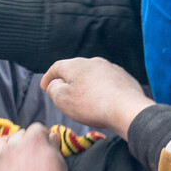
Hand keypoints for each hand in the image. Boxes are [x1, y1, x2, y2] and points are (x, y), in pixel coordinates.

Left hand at [0, 126, 82, 170]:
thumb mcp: (60, 163)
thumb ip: (53, 145)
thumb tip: (50, 134)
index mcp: (34, 139)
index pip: (36, 130)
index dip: (41, 139)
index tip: (43, 150)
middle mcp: (14, 145)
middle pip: (18, 136)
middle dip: (24, 144)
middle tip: (30, 161)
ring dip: (6, 146)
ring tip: (11, 158)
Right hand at [41, 57, 155, 139]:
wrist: (127, 109)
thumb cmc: (90, 105)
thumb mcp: (62, 99)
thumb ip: (53, 89)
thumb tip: (54, 83)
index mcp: (75, 64)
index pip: (57, 67)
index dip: (48, 77)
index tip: (44, 86)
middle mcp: (93, 61)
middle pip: (75, 70)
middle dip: (68, 80)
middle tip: (63, 92)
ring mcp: (110, 68)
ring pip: (92, 75)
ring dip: (86, 84)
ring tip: (83, 97)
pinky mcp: (124, 77)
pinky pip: (107, 82)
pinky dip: (101, 88)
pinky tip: (102, 99)